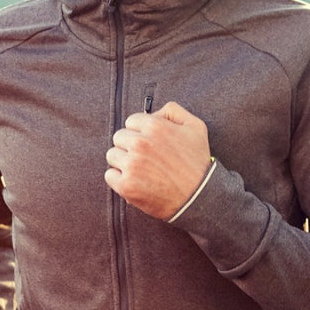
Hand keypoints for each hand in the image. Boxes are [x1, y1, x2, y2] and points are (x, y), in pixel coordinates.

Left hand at [105, 101, 211, 218]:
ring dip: (123, 162)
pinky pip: (109, 175)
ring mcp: (132, 165)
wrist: (199, 197)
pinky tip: (135, 181)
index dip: (140, 132)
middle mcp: (140, 143)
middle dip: (130, 146)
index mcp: (155, 126)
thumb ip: (173, 111)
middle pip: (119, 137)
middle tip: (145, 158)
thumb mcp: (195, 127)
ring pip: (112, 155)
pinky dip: (119, 179)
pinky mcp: (126, 185)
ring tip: (141, 170)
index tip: (149, 144)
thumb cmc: (198, 163)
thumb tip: (153, 113)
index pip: (131, 121)